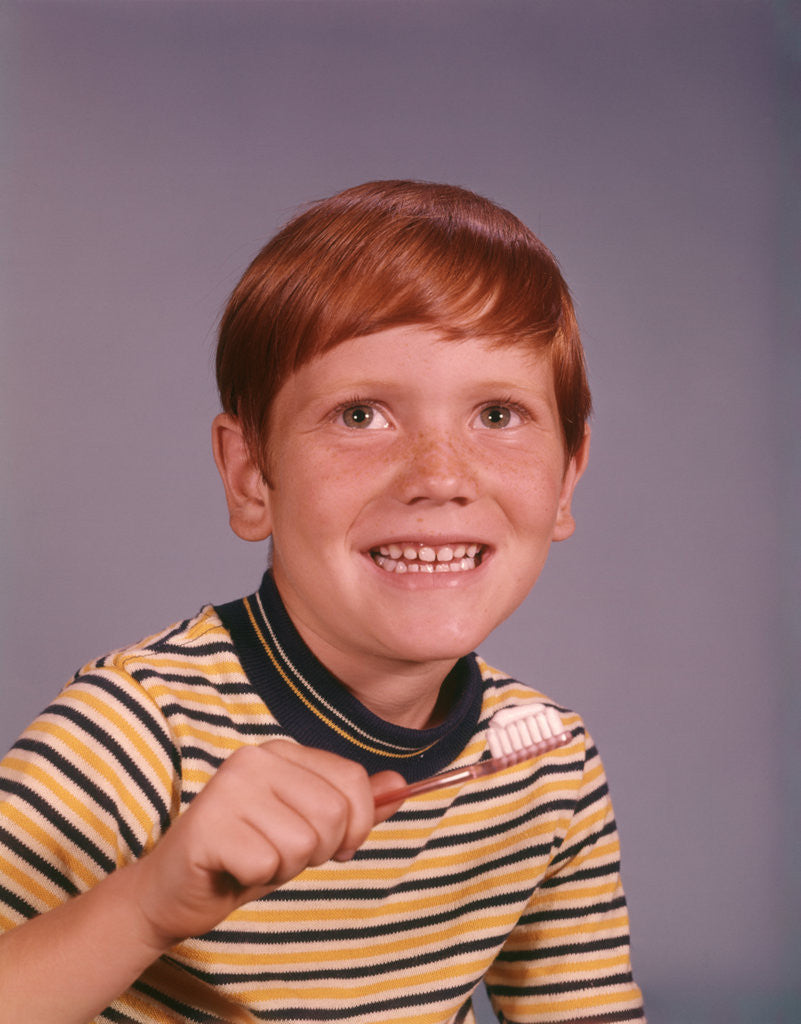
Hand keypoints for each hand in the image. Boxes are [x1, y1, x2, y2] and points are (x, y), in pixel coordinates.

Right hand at [128, 741, 404, 951]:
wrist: (174, 892)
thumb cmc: (247, 857)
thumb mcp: (310, 830)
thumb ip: (355, 807)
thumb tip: (401, 784)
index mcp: (283, 752)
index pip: (353, 780)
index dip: (356, 825)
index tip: (333, 845)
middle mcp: (255, 758)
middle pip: (334, 812)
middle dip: (319, 850)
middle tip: (281, 854)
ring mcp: (229, 788)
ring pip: (303, 841)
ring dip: (285, 866)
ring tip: (255, 858)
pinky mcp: (208, 825)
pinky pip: (267, 864)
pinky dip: (255, 878)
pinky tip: (232, 868)